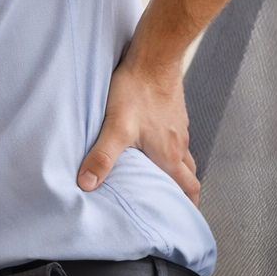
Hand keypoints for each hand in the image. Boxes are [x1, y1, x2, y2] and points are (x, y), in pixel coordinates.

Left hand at [77, 54, 199, 206]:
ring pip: (183, 156)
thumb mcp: (115, 127)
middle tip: (172, 203)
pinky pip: (176, 137)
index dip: (188, 207)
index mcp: (170, 155)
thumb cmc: (138, 89)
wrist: (154, 56)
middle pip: (188, 175)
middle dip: (183, 191)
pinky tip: (153, 143)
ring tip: (160, 177)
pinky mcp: (173, 112)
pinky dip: (169, 148)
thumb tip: (87, 183)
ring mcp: (179, 127)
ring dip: (176, 169)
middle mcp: (179, 143)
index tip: (186, 220)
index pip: (188, 188)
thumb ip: (101, 157)